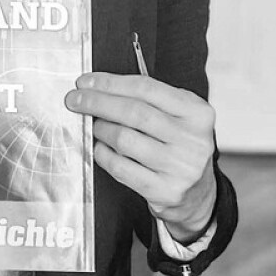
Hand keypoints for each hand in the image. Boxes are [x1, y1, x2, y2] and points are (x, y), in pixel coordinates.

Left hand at [65, 73, 216, 242]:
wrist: (199, 194)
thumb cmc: (177, 144)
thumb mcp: (176, 115)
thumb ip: (146, 98)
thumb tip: (96, 87)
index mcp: (197, 112)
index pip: (146, 88)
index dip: (110, 82)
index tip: (85, 82)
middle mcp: (193, 139)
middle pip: (133, 111)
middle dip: (97, 102)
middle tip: (75, 100)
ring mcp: (181, 167)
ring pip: (124, 139)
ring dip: (101, 129)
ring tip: (96, 126)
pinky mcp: (166, 191)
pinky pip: (121, 167)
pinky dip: (103, 154)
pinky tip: (100, 148)